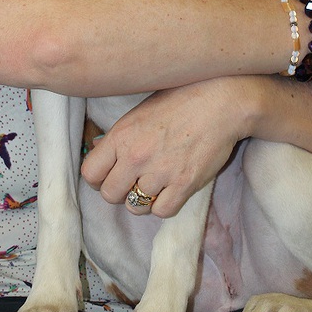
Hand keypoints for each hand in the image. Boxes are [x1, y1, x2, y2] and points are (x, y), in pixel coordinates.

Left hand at [81, 79, 247, 217]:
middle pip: (110, 194)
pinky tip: (169, 190)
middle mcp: (136, 156)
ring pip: (134, 207)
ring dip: (142, 199)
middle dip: (119, 191)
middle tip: (132, 182)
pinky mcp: (184, 184)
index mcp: (121, 135)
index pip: (90, 173)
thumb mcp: (141, 112)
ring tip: (153, 185)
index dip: (97, 178)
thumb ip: (120, 135)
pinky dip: (163, 205)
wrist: (221, 101)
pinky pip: (162, 211)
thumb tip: (100, 149)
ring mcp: (160, 172)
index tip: (108, 175)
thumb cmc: (181, 99)